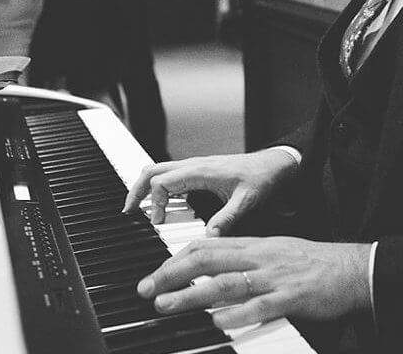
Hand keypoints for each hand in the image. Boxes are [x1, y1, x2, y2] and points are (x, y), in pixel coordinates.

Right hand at [123, 149, 297, 234]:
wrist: (275, 164)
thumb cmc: (262, 178)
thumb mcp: (247, 201)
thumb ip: (227, 218)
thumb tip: (209, 237)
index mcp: (201, 171)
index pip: (163, 181)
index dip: (156, 202)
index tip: (158, 221)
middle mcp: (195, 165)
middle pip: (153, 170)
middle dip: (136, 189)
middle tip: (127, 211)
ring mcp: (195, 166)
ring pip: (159, 170)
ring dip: (144, 186)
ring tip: (135, 207)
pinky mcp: (199, 170)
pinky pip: (170, 174)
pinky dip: (157, 186)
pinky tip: (159, 203)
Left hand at [137, 236, 371, 328]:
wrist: (356, 269)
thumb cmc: (315, 264)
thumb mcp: (275, 253)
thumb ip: (245, 260)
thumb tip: (213, 270)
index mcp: (255, 246)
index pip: (206, 246)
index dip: (175, 259)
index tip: (155, 274)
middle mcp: (260, 258)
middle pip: (207, 260)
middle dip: (171, 274)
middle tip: (146, 289)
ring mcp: (274, 278)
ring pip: (226, 283)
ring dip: (192, 294)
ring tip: (166, 304)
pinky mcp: (292, 298)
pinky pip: (259, 306)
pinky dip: (236, 314)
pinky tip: (216, 321)